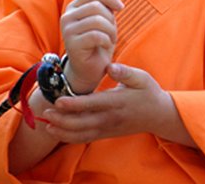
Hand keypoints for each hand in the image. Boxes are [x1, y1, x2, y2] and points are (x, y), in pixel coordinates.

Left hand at [44, 64, 196, 147]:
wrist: (159, 115)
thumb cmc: (148, 92)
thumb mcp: (141, 77)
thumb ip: (125, 72)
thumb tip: (110, 66)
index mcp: (116, 102)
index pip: (91, 105)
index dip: (73, 104)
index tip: (58, 101)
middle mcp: (110, 118)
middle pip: (82, 123)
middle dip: (62, 119)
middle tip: (45, 112)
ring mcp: (108, 128)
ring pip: (81, 134)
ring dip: (62, 130)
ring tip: (46, 124)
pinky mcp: (107, 134)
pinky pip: (86, 138)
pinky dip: (70, 137)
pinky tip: (58, 132)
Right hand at [60, 0, 123, 92]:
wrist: (88, 70)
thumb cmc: (98, 43)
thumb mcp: (104, 21)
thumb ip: (105, 9)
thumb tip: (116, 3)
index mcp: (74, 7)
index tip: (121, 8)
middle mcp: (67, 16)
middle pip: (96, 6)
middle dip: (111, 19)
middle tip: (113, 32)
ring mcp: (67, 30)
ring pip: (97, 20)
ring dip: (110, 30)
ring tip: (111, 39)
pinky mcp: (72, 44)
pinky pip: (96, 35)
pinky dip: (106, 40)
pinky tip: (106, 45)